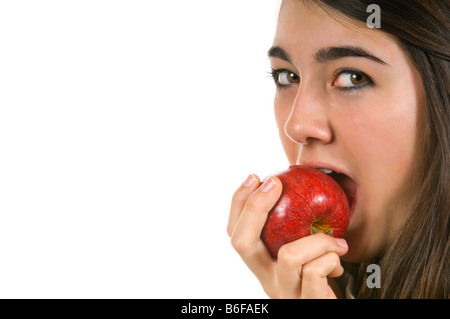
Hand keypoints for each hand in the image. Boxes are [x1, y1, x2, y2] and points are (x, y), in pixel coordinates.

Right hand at [227, 174, 348, 298]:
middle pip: (242, 242)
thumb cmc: (324, 278)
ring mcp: (285, 293)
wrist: (329, 308)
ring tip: (336, 242)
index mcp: (262, 264)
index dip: (239, 203)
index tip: (255, 176)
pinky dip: (330, 257)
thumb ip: (295, 230)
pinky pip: (314, 272)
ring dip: (317, 240)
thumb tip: (295, 187)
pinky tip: (339, 258)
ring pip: (288, 255)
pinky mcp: (307, 302)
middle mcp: (266, 279)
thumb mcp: (304, 254)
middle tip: (275, 183)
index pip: (235, 233)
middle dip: (255, 205)